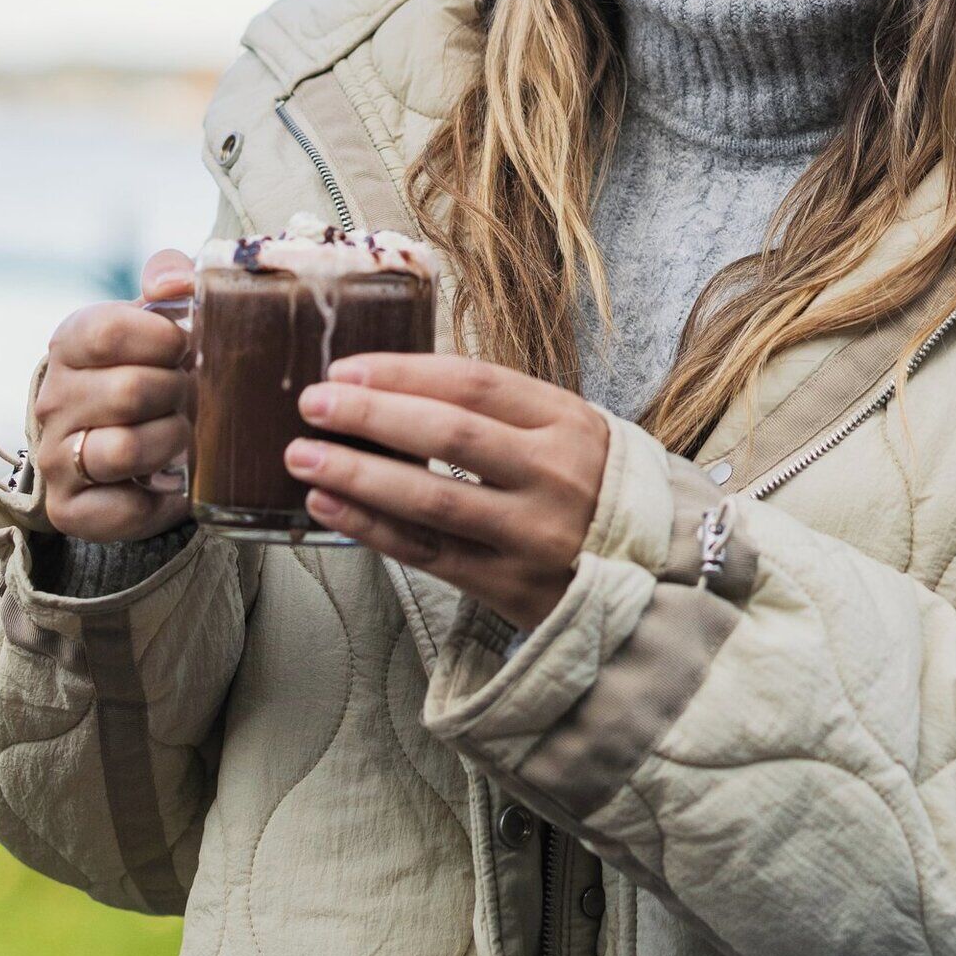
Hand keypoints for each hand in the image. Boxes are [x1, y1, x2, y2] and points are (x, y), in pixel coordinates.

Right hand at [33, 250, 197, 543]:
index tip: (183, 347)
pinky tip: (171, 480)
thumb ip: (169, 279)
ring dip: (172, 441)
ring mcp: (55, 457)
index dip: (164, 339)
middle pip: (130, 391)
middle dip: (178, 393)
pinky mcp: (69, 509)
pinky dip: (164, 498)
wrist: (106, 436)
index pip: (110, 331)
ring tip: (181, 433)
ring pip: (126, 449)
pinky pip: (127, 508)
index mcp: (69, 344)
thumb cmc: (142, 366)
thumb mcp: (152, 316)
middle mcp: (52, 400)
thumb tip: (178, 280)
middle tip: (188, 394)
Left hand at [287, 353, 610, 631]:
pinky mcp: (510, 586)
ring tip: (303, 455)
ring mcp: (532, 533)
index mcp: (569, 422)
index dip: (403, 372)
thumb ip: (504, 412)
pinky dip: (371, 528)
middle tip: (312, 403)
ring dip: (357, 473)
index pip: (474, 383)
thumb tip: (398, 387)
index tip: (346, 369)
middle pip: (448, 434)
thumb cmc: (593, 491)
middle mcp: (554, 474)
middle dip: (370, 415)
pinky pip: (428, 553)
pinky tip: (329, 507)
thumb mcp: (572, 433)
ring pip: (431, 498)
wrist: (653, 577)